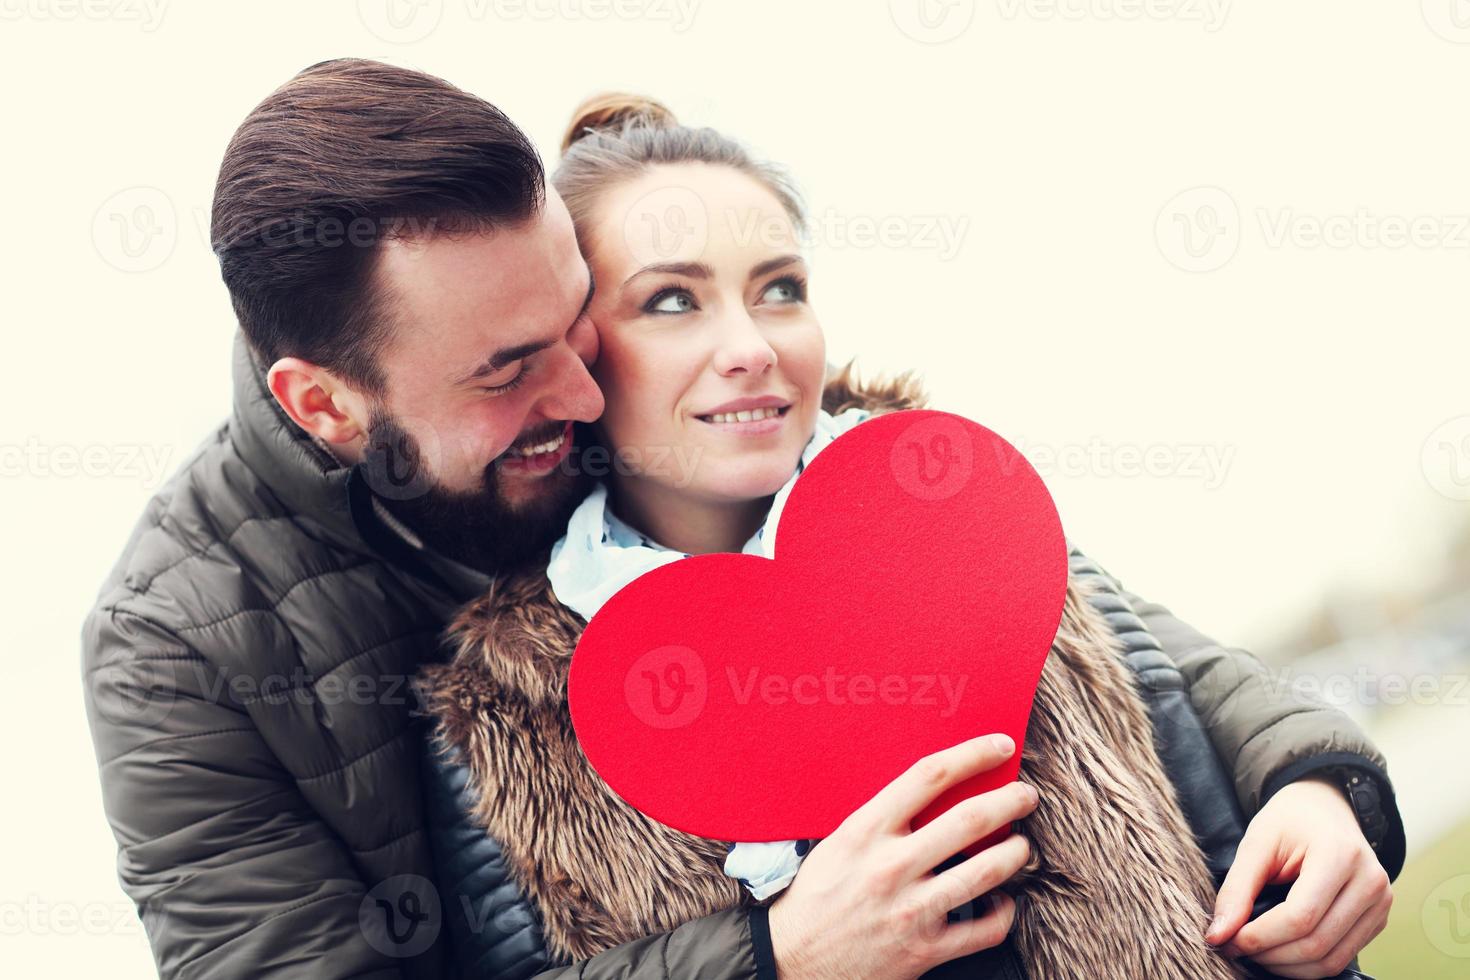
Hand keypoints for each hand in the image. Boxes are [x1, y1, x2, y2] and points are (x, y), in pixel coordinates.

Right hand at [766, 733, 1037, 979]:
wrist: (791, 959)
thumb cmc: (817, 894)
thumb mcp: (841, 842)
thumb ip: (884, 818)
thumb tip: (939, 790)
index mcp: (866, 830)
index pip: (929, 776)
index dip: (973, 754)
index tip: (1001, 746)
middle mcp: (891, 866)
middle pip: (970, 819)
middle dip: (1011, 801)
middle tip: (1027, 795)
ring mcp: (910, 910)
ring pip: (987, 871)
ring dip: (1016, 852)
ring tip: (1022, 844)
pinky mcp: (924, 950)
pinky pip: (985, 928)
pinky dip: (1004, 912)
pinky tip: (1002, 901)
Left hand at [1205, 776, 1392, 977]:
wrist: (1324, 807)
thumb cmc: (1289, 821)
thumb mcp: (1256, 843)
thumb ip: (1237, 889)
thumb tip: (1218, 935)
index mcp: (1341, 854)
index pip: (1300, 916)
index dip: (1260, 937)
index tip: (1228, 940)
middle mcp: (1370, 882)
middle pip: (1317, 943)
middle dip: (1270, 954)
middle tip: (1235, 947)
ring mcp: (1380, 903)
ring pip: (1331, 959)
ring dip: (1287, 966)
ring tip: (1255, 951)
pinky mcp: (1378, 919)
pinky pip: (1342, 956)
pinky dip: (1307, 964)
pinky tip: (1280, 951)